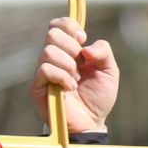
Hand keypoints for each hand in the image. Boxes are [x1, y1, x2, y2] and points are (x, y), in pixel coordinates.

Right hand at [30, 16, 119, 133]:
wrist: (92, 122)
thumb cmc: (98, 97)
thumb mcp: (110, 71)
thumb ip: (104, 52)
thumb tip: (86, 47)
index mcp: (68, 50)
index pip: (57, 25)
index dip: (69, 27)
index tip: (82, 39)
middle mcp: (53, 58)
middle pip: (52, 34)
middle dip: (71, 46)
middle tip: (80, 64)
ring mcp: (43, 72)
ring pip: (48, 51)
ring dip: (68, 65)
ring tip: (76, 80)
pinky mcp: (37, 87)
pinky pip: (44, 69)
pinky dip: (61, 77)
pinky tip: (70, 87)